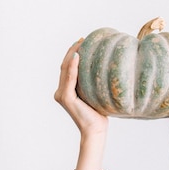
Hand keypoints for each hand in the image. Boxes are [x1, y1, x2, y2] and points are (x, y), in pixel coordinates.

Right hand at [54, 39, 107, 169]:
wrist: (96, 130)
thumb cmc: (99, 114)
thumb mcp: (96, 93)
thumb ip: (94, 82)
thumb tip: (107, 66)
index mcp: (66, 90)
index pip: (68, 68)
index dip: (73, 53)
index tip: (82, 41)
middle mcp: (61, 91)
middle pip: (65, 66)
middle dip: (72, 50)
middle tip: (82, 39)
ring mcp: (62, 95)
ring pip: (65, 69)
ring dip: (71, 54)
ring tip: (80, 43)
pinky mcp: (65, 98)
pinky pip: (69, 78)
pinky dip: (72, 66)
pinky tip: (78, 56)